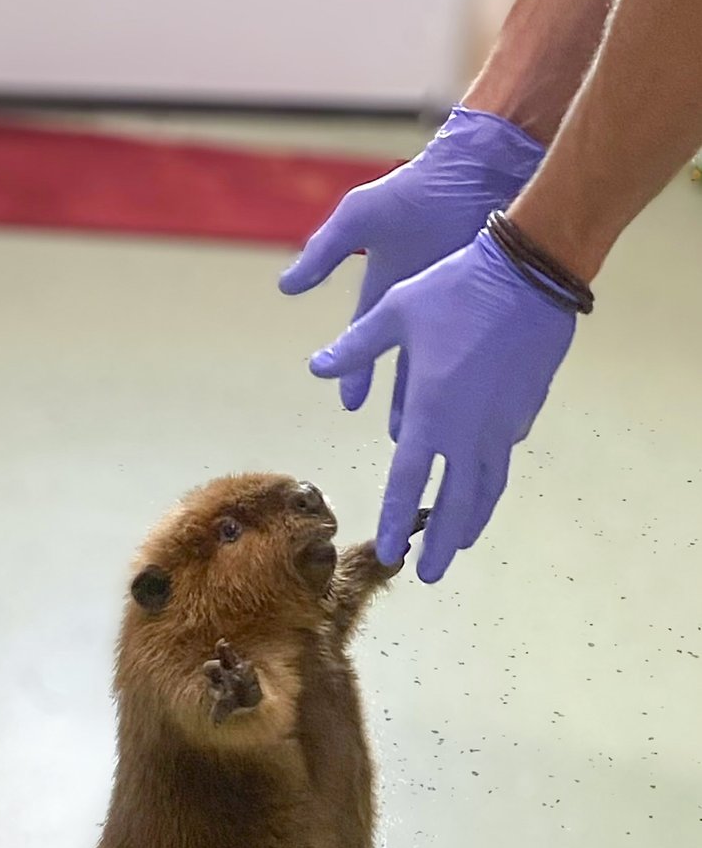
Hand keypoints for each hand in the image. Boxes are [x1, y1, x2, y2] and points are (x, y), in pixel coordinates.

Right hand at [279, 107, 542, 410]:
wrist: (480, 169)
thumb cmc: (417, 189)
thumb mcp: (360, 217)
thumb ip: (323, 252)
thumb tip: (285, 287)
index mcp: (387, 286)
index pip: (365, 340)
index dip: (354, 371)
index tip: (350, 405)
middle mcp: (420, 302)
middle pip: (407, 363)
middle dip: (403, 400)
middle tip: (401, 437)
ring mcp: (456, 304)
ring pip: (445, 365)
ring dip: (440, 398)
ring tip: (440, 432)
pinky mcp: (487, 303)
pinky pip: (482, 349)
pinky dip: (482, 377)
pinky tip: (485, 405)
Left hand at [310, 231, 576, 582]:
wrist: (530, 273)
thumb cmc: (455, 288)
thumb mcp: (394, 312)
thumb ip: (355, 346)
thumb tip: (317, 367)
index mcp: (430, 413)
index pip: (408, 482)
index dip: (396, 520)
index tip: (390, 552)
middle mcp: (467, 431)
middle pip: (454, 503)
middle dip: (440, 543)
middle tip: (429, 574)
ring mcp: (501, 425)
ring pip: (486, 488)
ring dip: (470, 521)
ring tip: (458, 546)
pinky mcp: (524, 412)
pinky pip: (503, 455)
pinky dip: (489, 479)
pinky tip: (482, 486)